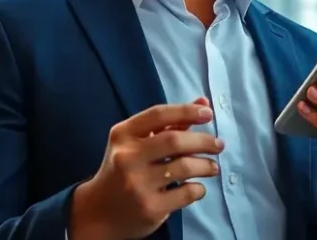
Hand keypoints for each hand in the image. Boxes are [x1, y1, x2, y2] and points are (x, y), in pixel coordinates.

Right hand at [69, 98, 224, 239]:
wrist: (97, 213)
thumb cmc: (124, 169)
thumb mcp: (137, 143)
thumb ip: (170, 123)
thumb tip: (204, 103)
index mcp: (122, 135)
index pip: (158, 114)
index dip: (187, 111)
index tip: (208, 113)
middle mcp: (127, 158)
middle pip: (175, 141)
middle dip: (204, 141)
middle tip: (219, 145)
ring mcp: (137, 184)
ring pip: (185, 167)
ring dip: (207, 165)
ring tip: (212, 167)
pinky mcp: (150, 208)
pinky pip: (187, 192)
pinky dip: (199, 188)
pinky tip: (198, 186)